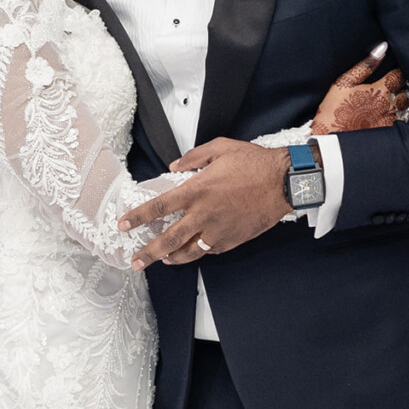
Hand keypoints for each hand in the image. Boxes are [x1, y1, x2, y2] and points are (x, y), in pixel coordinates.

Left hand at [121, 137, 289, 265]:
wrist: (284, 182)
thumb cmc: (255, 164)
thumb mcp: (221, 148)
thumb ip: (193, 157)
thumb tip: (175, 167)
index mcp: (196, 191)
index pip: (158, 207)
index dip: (137, 218)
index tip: (123, 226)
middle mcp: (203, 214)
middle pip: (167, 240)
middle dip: (147, 253)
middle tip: (135, 261)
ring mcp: (218, 230)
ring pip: (188, 252)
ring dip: (172, 258)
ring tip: (162, 261)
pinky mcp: (232, 240)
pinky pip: (209, 250)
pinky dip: (199, 251)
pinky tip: (194, 251)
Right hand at [312, 43, 408, 135]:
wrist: (330, 142)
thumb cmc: (333, 111)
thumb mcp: (344, 83)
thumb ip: (365, 65)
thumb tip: (382, 48)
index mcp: (381, 90)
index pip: (400, 75)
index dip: (398, 72)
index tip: (394, 72)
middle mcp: (390, 105)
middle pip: (407, 92)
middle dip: (402, 88)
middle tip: (392, 88)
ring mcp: (391, 121)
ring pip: (406, 108)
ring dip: (401, 103)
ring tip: (388, 103)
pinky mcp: (389, 134)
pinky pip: (401, 123)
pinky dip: (397, 118)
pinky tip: (386, 118)